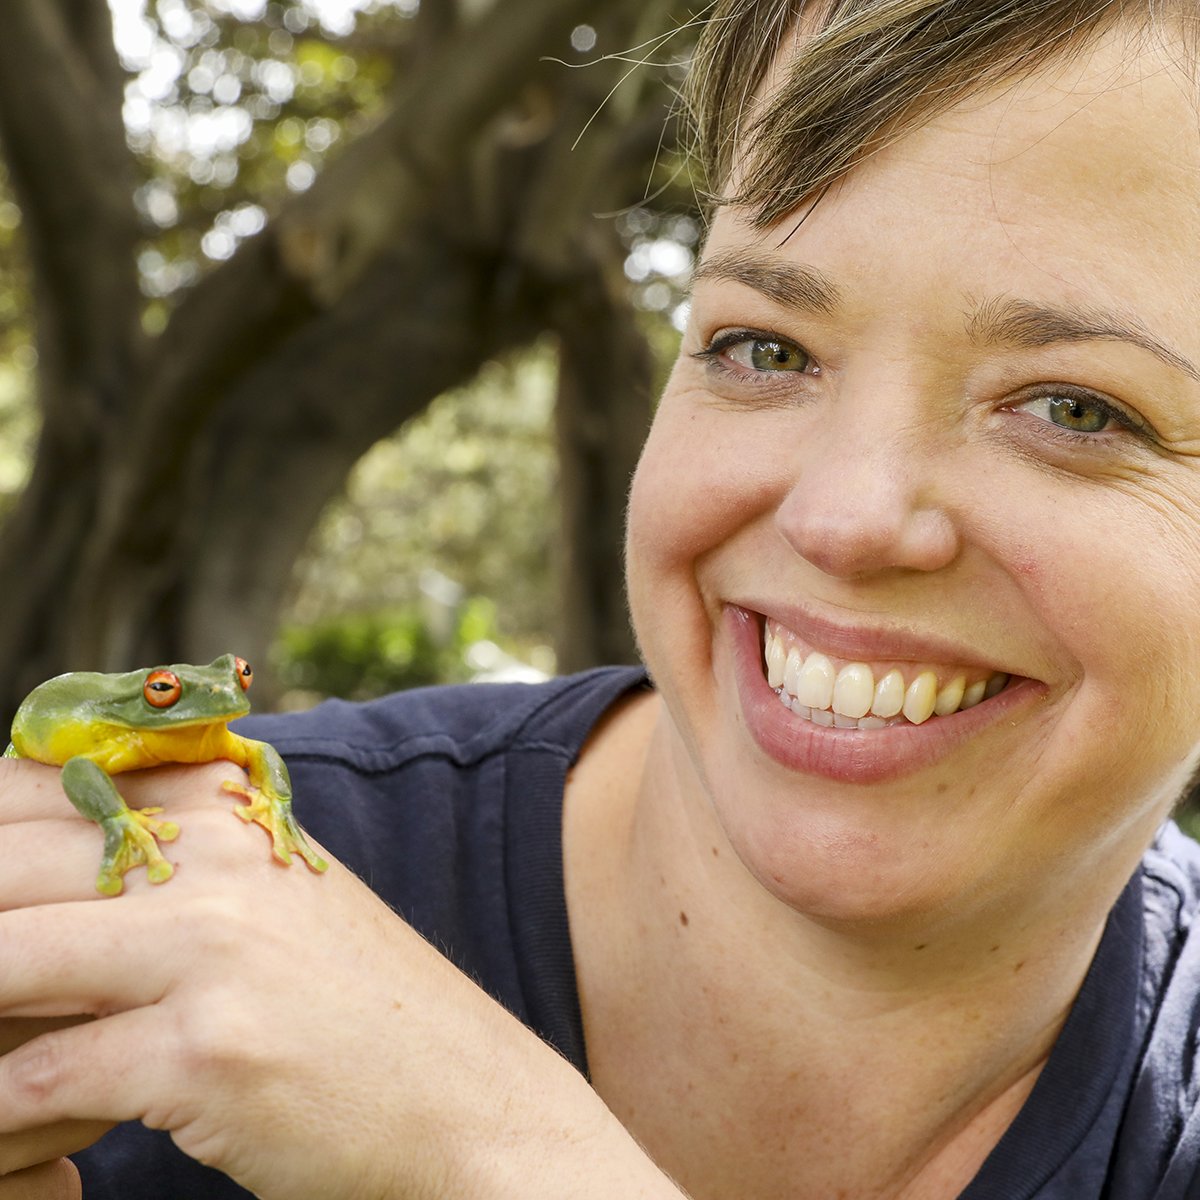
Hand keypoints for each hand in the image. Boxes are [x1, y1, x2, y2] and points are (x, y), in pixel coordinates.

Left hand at [0, 759, 683, 1199]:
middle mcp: (212, 855)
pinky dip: (0, 1127)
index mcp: (221, 803)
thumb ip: (164, 860)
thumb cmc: (346, 999)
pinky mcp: (205, 1052)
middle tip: (0, 1002)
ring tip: (1, 1065)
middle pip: (0, 870)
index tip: (5, 914)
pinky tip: (32, 1148)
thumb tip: (19, 885)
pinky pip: (30, 1087)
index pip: (31, 788)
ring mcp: (211, 948)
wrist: (461, 1093)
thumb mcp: (265, 894)